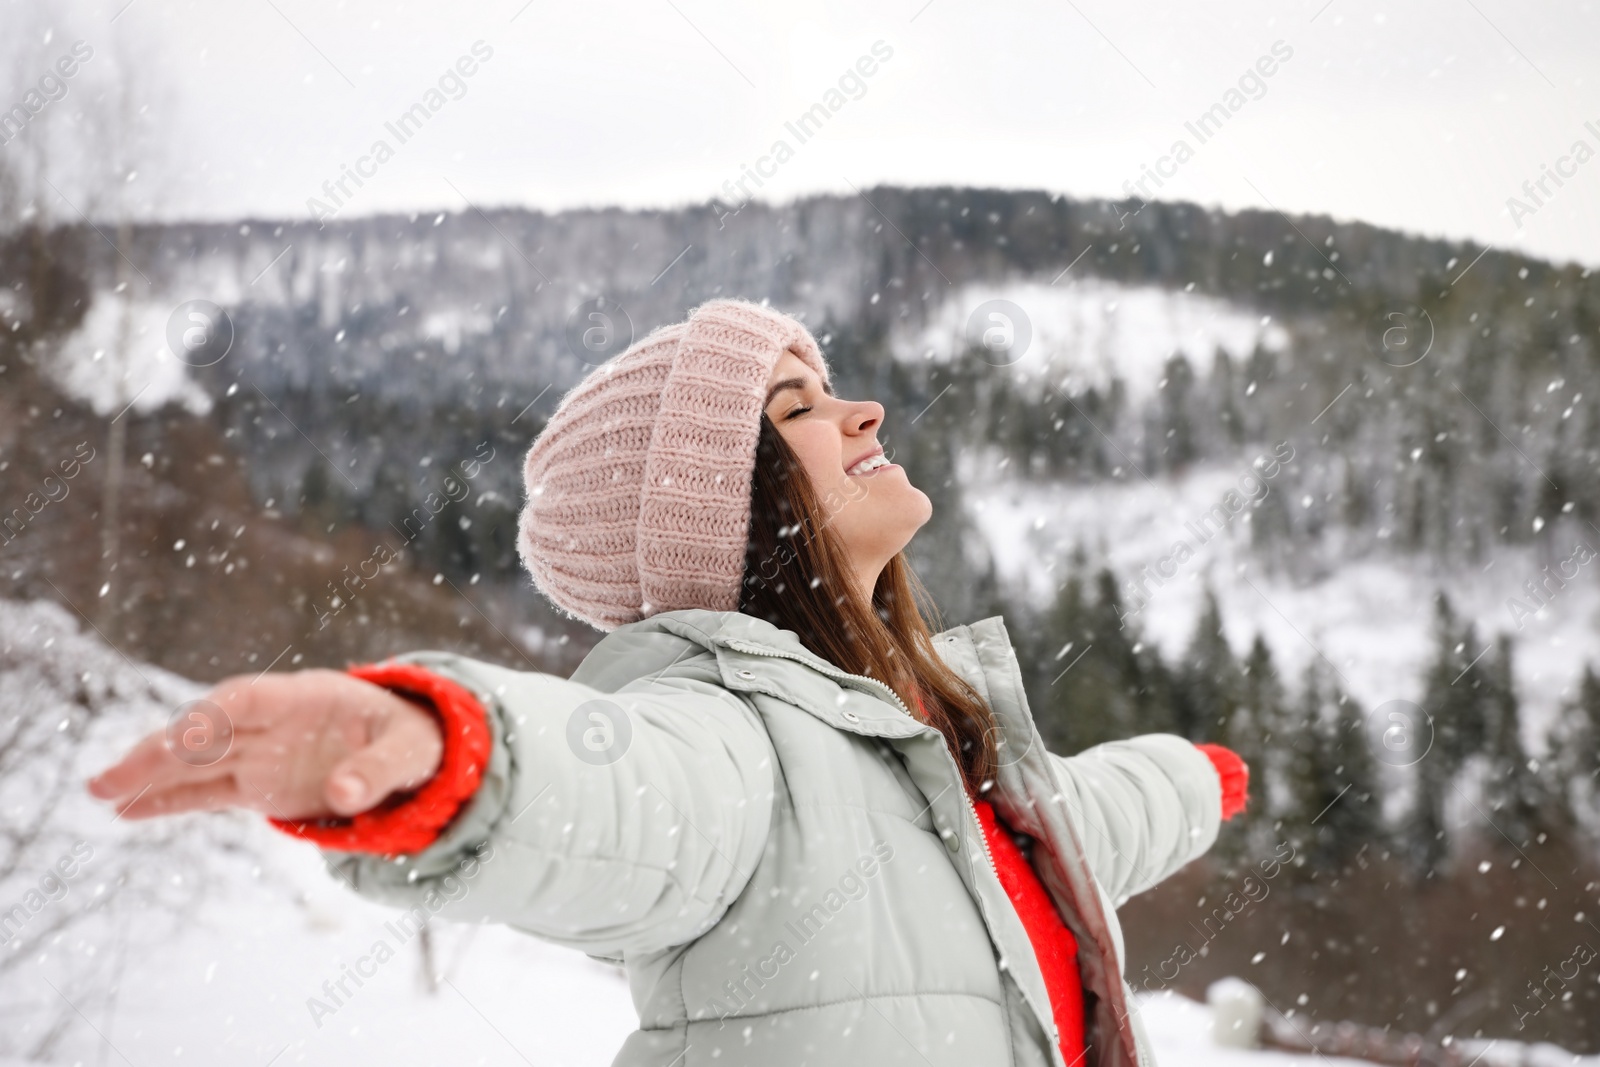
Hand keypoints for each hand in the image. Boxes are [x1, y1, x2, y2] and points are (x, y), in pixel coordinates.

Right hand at [87, 669, 443, 821]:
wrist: (412, 749)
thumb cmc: (411, 739)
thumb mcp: (411, 752)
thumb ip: (380, 771)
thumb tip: (345, 797)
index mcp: (306, 698)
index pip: (247, 699)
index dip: (210, 717)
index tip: (177, 738)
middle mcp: (272, 723)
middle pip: (207, 732)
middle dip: (159, 751)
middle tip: (108, 779)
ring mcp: (261, 753)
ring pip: (196, 762)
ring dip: (149, 775)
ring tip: (99, 792)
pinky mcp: (258, 784)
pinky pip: (207, 791)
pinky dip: (170, 801)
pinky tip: (126, 810)